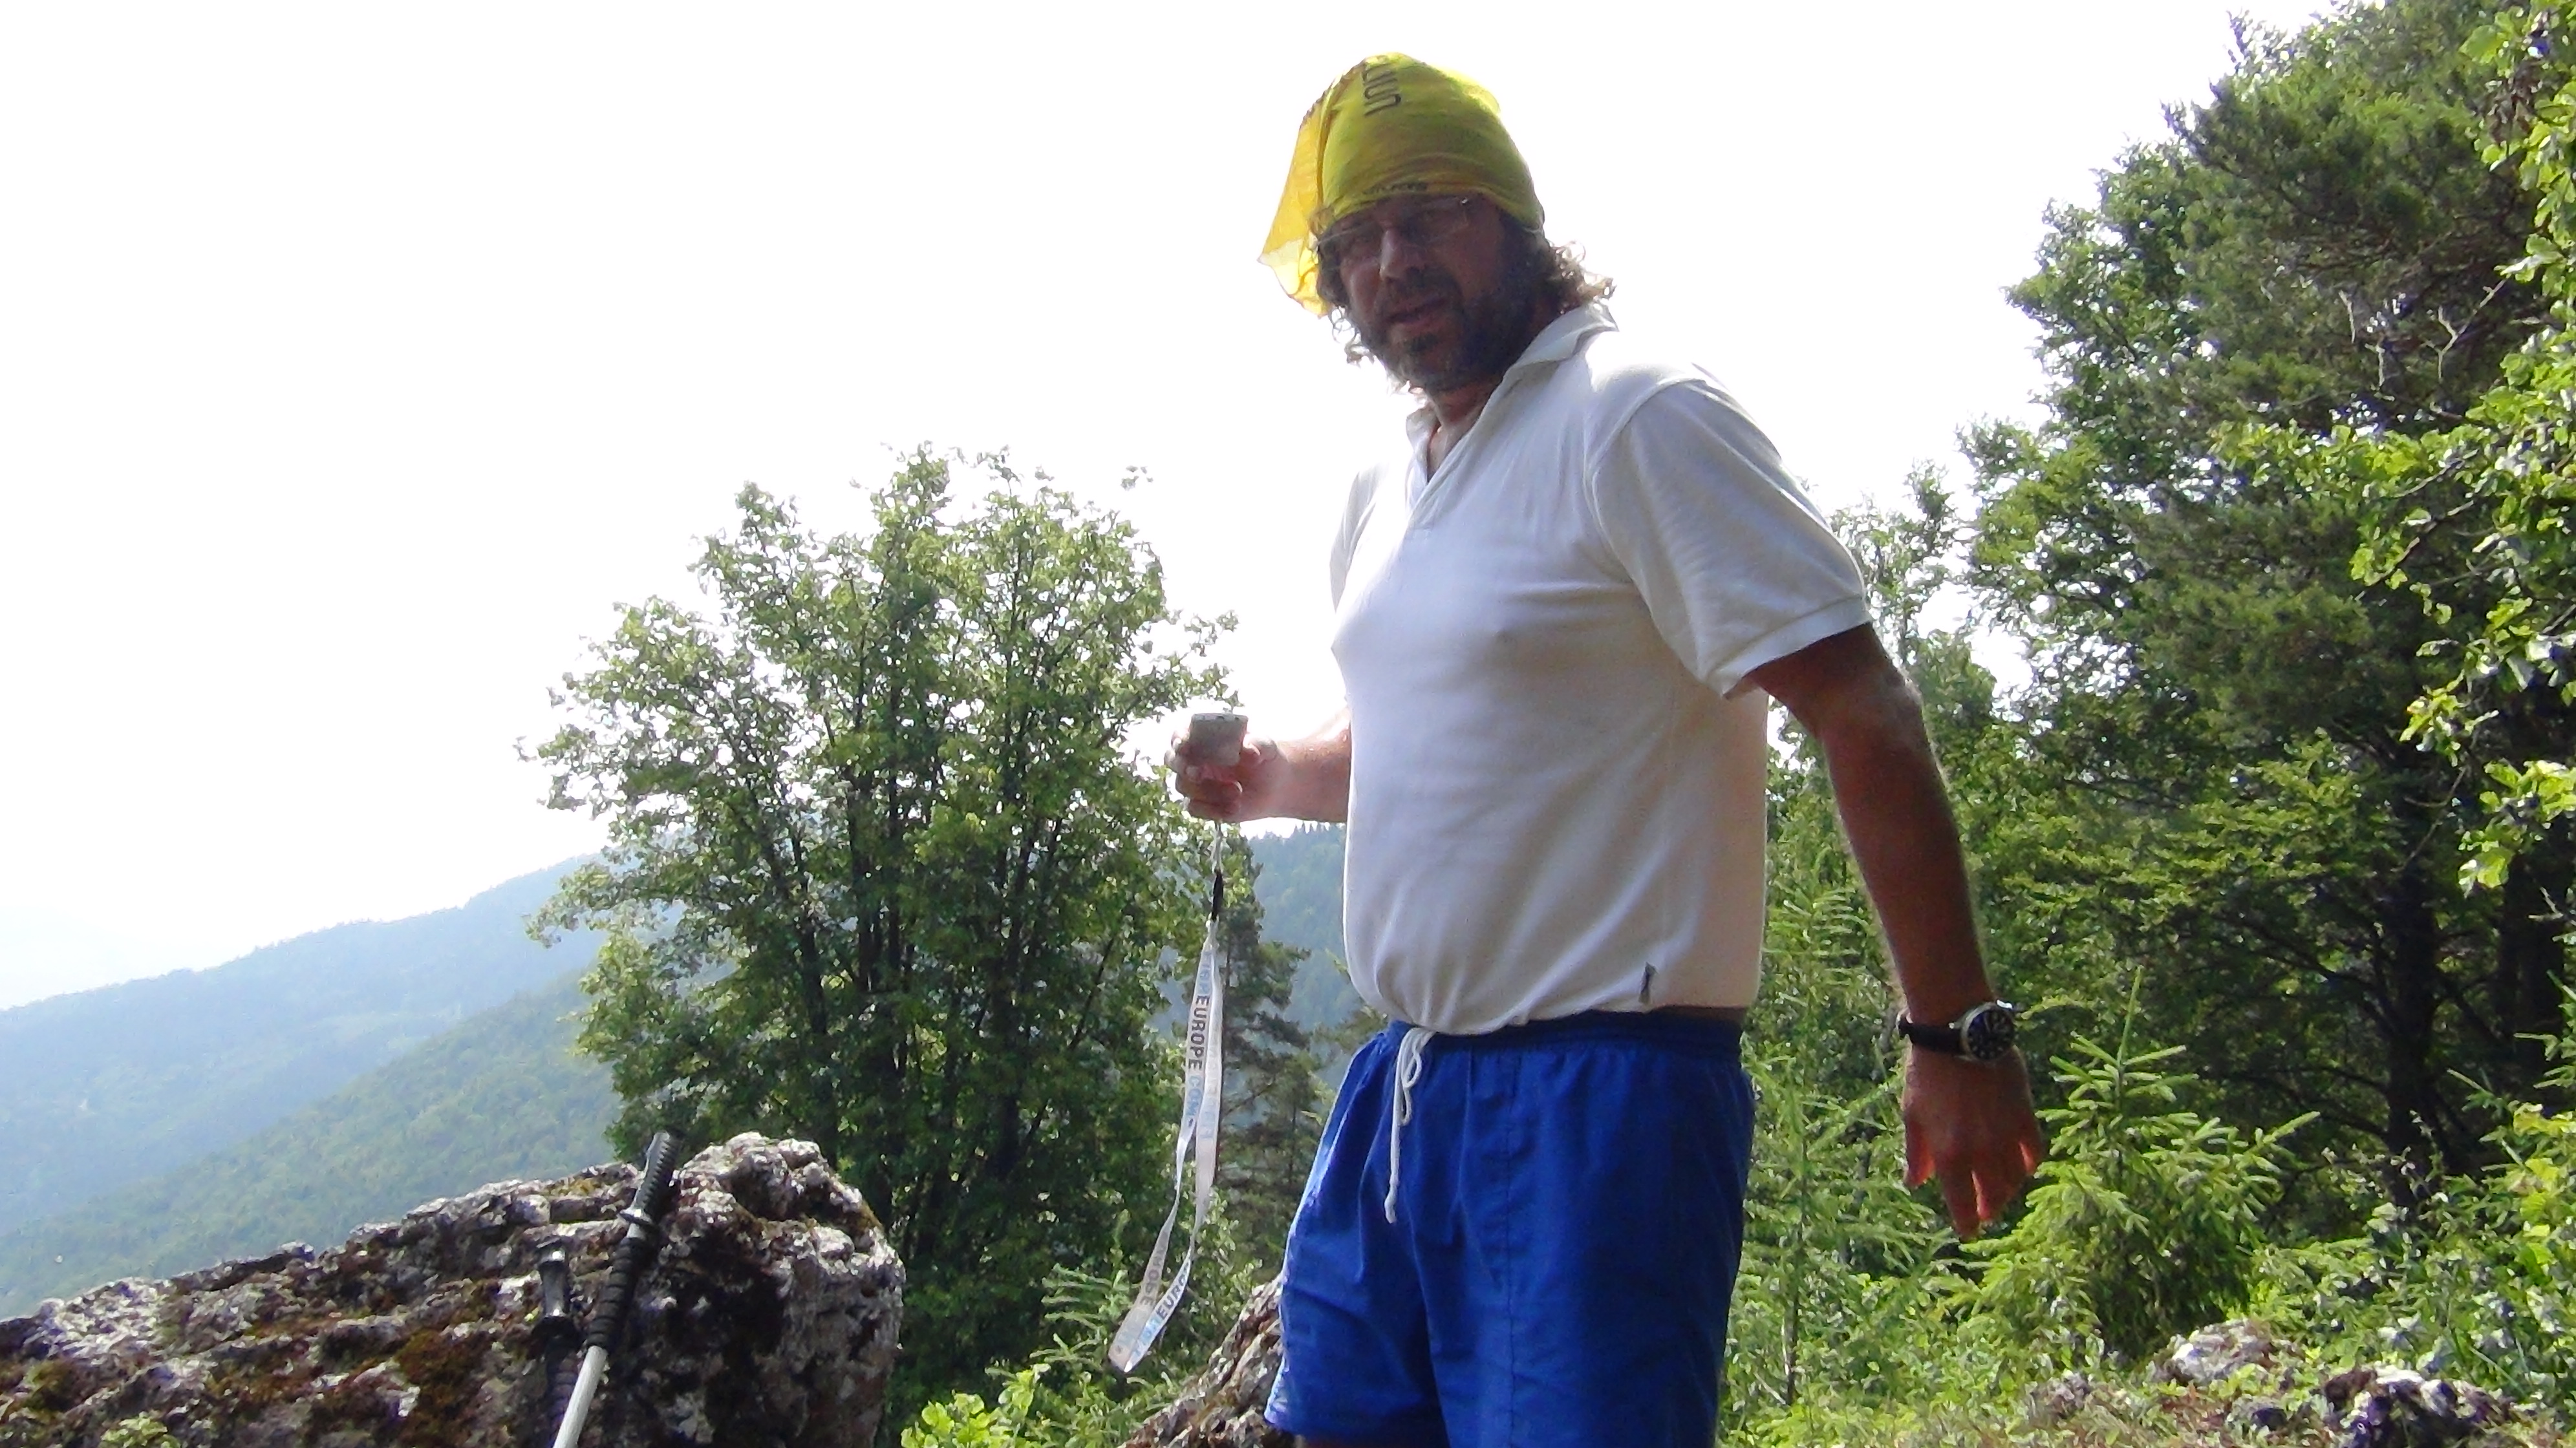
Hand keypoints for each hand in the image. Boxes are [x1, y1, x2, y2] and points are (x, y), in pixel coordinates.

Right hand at [1165, 726, 1286, 822]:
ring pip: (1184, 786)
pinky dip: (1212, 810)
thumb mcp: (1266, 746)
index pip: (1181, 734)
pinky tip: (1234, 808)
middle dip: (1181, 766)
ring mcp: (1196, 782)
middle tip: (1198, 773)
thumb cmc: (1265, 756)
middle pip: (1172, 760)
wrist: (1275, 784)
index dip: (1179, 739)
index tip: (1184, 745)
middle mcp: (1194, 758)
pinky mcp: (1202, 803)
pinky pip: (1193, 808)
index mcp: (1204, 737)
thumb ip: (1257, 745)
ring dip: (1208, 790)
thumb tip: (1248, 752)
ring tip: (1238, 792)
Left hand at [1902, 1047, 2045, 1237]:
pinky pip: (2034, 1153)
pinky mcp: (2025, 1116)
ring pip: (2015, 1179)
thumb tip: (1915, 1183)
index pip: (1961, 1204)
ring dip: (2008, 1190)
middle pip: (1993, 1195)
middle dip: (1988, 1209)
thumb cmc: (1927, 1075)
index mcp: (1949, 1155)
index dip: (1966, 1222)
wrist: (1958, 1035)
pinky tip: (2022, 1167)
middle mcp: (1981, 1152)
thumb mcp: (1912, 1116)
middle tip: (1984, 1213)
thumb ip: (1916, 1154)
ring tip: (2000, 1192)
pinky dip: (2028, 1164)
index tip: (1967, 1230)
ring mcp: (2006, 1136)